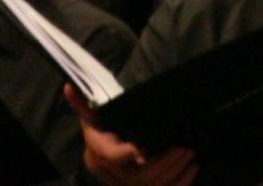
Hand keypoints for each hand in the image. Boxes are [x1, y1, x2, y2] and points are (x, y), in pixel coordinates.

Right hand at [63, 84, 197, 185]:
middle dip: (164, 163)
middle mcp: (110, 173)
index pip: (111, 157)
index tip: (141, 150)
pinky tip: (192, 169)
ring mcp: (125, 184)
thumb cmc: (105, 127)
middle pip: (137, 176)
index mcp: (98, 152)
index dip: (125, 155)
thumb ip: (85, 104)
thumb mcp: (96, 115)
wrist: (107, 150)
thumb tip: (70, 86)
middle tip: (185, 148)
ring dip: (174, 171)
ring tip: (190, 154)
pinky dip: (180, 182)